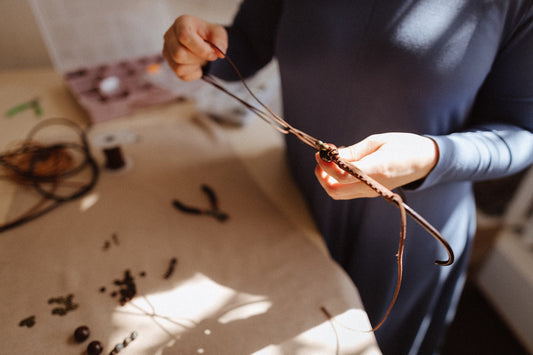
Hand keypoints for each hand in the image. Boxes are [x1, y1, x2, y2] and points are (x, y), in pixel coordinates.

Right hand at [163, 15, 227, 80]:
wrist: (201, 42)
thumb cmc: (207, 35)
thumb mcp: (218, 33)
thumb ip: (220, 40)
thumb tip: (220, 52)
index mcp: (182, 23)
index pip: (184, 37)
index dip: (200, 49)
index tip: (211, 52)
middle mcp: (170, 35)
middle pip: (179, 54)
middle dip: (197, 58)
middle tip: (206, 55)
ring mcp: (167, 50)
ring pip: (178, 67)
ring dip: (195, 66)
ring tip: (200, 58)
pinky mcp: (169, 62)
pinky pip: (181, 75)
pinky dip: (193, 73)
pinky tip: (196, 65)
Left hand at [314, 133, 438, 198]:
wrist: (425, 161)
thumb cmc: (403, 145)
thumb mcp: (378, 141)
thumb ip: (353, 152)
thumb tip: (331, 156)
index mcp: (377, 169)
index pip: (343, 175)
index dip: (326, 165)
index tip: (321, 151)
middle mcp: (372, 185)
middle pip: (335, 190)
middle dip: (322, 175)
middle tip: (321, 156)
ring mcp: (371, 192)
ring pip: (338, 193)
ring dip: (327, 178)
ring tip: (331, 158)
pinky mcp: (370, 192)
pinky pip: (347, 191)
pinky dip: (337, 179)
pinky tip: (341, 163)